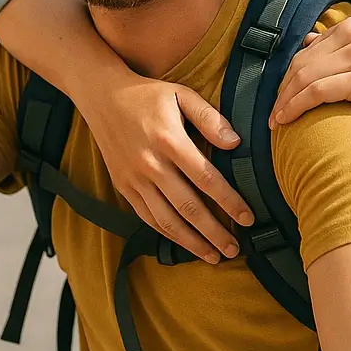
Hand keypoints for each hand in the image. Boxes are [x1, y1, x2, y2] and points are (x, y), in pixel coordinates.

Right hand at [80, 75, 254, 263]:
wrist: (102, 97)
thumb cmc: (148, 95)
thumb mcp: (182, 95)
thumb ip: (210, 118)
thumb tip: (235, 143)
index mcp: (170, 141)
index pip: (206, 179)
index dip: (229, 202)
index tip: (247, 218)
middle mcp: (151, 165)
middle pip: (188, 208)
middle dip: (214, 233)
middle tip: (235, 249)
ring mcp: (134, 179)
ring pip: (166, 220)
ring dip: (192, 242)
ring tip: (214, 255)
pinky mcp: (123, 187)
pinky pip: (147, 217)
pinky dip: (167, 234)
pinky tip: (185, 242)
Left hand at [269, 16, 350, 133]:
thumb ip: (342, 45)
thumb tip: (308, 39)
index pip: (307, 51)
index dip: (288, 76)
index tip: (281, 97)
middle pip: (302, 63)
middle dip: (283, 89)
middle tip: (273, 113)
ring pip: (305, 76)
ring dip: (284, 100)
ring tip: (276, 120)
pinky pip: (316, 92)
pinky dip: (295, 106)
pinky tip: (286, 120)